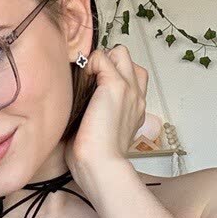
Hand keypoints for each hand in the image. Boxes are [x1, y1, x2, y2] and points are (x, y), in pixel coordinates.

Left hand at [66, 44, 153, 179]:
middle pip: (128, 59)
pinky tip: (81, 81)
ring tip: (86, 77)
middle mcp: (136, 96)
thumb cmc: (95, 157)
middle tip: (89, 78)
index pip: (131, 76)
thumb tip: (80, 102)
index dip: (111, 74)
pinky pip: (102, 57)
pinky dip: (89, 63)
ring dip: (101, 59)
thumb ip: (97, 114)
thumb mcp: (100, 132)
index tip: (92, 87)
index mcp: (135, 108)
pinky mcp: (116, 86)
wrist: (101, 165)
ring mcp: (129, 89)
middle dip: (107, 61)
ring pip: (119, 52)